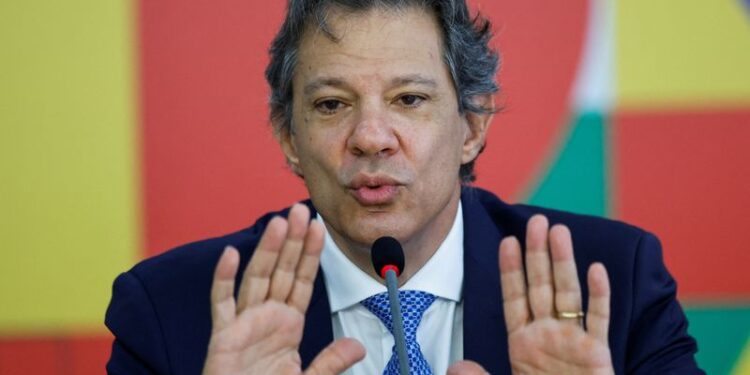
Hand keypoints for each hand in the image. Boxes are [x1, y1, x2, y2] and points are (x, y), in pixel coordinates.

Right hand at [202, 204, 364, 374]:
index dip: (310, 254)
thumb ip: (330, 362)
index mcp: (288, 324)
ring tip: (278, 223)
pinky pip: (222, 303)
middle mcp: (266, 317)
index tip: (319, 227)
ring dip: (267, 250)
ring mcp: (244, 323)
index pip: (302, 281)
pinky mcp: (223, 335)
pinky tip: (230, 254)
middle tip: (300, 209)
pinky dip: (223, 279)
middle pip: (281, 271)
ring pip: (256, 278)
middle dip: (292, 241)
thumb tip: (358, 347)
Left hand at [499, 215, 613, 374]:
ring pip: (568, 294)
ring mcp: (573, 342)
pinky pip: (597, 320)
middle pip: (540, 286)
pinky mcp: (597, 354)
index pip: (514, 297)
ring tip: (559, 232)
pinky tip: (595, 269)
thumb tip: (456, 368)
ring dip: (564, 263)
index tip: (506, 242)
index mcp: (522, 343)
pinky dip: (598, 296)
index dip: (510, 270)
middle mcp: (547, 336)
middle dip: (537, 253)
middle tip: (535, 220)